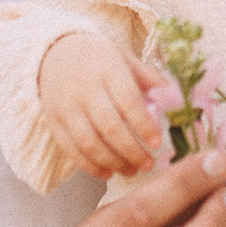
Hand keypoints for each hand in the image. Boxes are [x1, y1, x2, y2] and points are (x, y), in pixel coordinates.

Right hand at [39, 32, 166, 177]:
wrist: (54, 54)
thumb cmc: (98, 59)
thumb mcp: (123, 57)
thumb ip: (147, 77)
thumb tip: (172, 98)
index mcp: (107, 68)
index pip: (128, 100)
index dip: (144, 125)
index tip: (157, 143)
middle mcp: (84, 88)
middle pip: (109, 126)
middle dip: (131, 150)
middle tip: (148, 164)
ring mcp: (66, 107)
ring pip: (89, 143)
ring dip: (112, 162)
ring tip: (131, 171)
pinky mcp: (53, 122)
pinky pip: (71, 150)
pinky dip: (90, 166)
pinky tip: (108, 172)